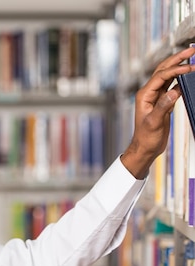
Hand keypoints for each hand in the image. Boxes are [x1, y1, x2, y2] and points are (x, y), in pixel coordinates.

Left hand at [121, 47, 194, 178]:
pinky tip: (189, 75)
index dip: (175, 69)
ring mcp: (156, 96)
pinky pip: (172, 86)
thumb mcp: (154, 122)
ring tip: (192, 57)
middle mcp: (149, 93)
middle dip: (177, 59)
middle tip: (192, 50)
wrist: (146, 147)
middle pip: (163, 70)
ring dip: (179, 66)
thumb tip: (174, 91)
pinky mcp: (163, 101)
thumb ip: (163, 106)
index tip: (190, 67)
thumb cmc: (146, 137)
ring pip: (168, 76)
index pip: (161, 76)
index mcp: (144, 95)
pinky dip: (181, 79)